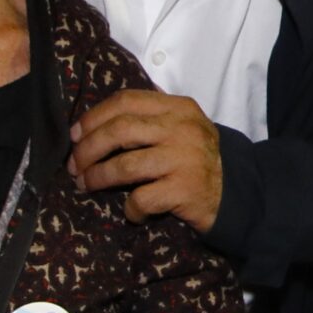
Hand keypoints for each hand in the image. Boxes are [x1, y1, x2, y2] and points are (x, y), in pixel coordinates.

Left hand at [71, 90, 223, 230]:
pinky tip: (132, 212)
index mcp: (179, 108)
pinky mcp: (183, 190)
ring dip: (97, 177)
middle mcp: (182, 129)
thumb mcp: (185, 126)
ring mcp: (184, 159)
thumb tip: (98, 118)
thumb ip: (153, 115)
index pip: (126, 101)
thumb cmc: (201, 159)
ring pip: (124, 165)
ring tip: (85, 185)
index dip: (94, 117)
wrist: (238, 193)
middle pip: (119, 130)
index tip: (76, 135)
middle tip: (74, 165)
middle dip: (88, 149)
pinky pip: (141, 198)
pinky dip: (130, 209)